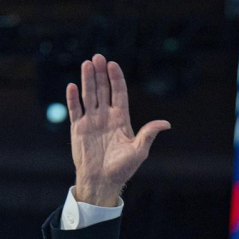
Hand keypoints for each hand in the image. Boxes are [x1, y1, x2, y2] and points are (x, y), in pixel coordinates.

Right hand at [67, 54, 170, 206]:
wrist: (102, 181)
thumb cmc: (122, 168)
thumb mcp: (139, 151)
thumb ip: (148, 134)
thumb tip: (166, 124)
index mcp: (121, 119)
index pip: (119, 93)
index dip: (116, 79)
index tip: (113, 64)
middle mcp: (106, 116)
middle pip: (103, 90)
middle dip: (100, 74)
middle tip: (98, 57)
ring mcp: (91, 121)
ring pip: (89, 95)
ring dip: (87, 80)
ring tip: (86, 64)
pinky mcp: (78, 128)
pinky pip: (75, 110)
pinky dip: (73, 98)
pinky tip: (72, 86)